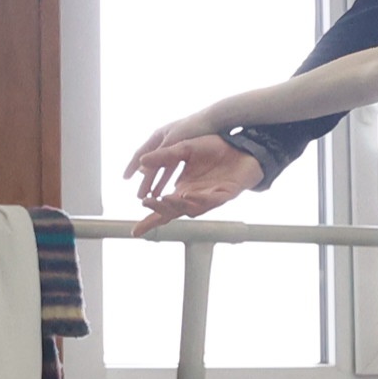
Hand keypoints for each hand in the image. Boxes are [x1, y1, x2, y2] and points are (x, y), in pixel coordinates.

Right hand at [128, 128, 261, 226]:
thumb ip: (165, 156)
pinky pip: (212, 200)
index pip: (163, 209)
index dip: (150, 220)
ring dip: (178, 204)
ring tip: (165, 198)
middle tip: (147, 202)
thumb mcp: (185, 149)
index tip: (135, 232)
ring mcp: (211, 197)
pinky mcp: (226, 194)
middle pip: (174, 210)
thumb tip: (141, 161)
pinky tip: (189, 194)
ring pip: (192, 208)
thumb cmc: (214, 151)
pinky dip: (200, 198)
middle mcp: (195, 197)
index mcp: (183, 190)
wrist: (242, 147)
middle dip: (160, 209)